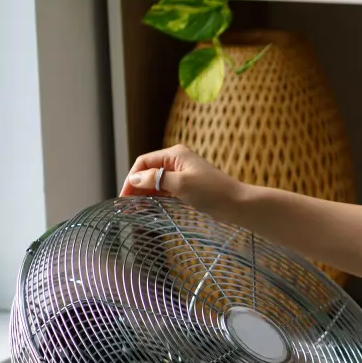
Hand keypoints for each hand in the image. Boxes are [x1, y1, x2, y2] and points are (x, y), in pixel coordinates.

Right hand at [121, 145, 244, 217]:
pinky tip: (150, 207)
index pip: (144, 162)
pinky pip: (166, 189)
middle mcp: (178, 160)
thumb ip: (156, 179)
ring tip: (136, 209)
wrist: (237, 204)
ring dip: (145, 193)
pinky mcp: (188, 186)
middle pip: (148, 171)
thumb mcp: (181, 184)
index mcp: (176, 154)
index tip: (124, 197)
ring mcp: (183, 173)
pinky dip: (156, 197)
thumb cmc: (212, 192)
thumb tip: (133, 178)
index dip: (132, 178)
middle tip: (127, 205)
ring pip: (156, 181)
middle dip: (136, 186)